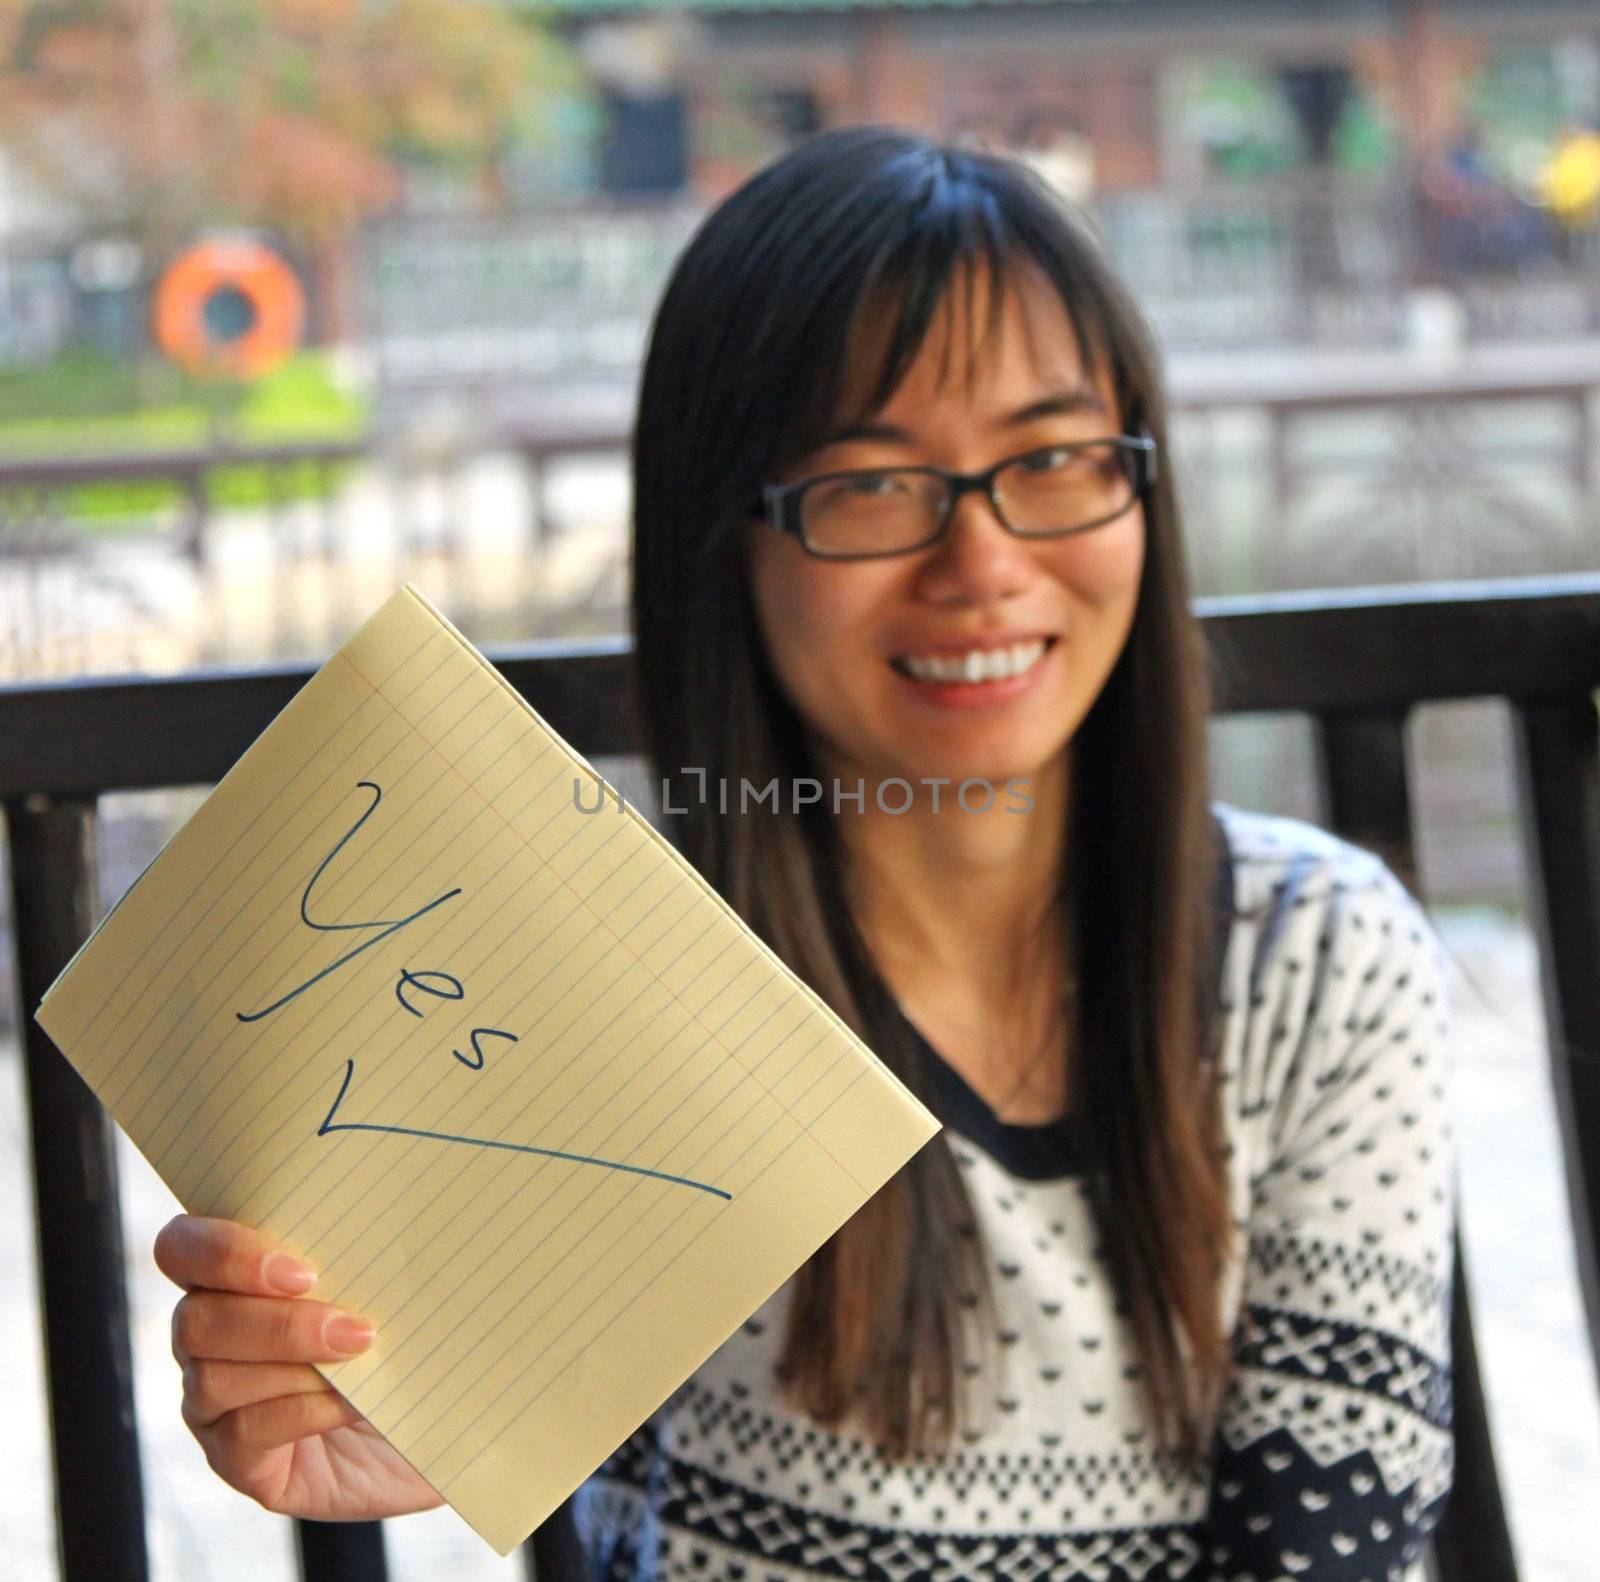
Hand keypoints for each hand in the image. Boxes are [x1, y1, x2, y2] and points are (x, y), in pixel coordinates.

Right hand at [155, 1215, 443, 1521]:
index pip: (183, 1246)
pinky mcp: (237, 1460)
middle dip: (278, 1324)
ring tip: (361, 1357)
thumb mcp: (386, 1282)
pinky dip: (302, 1412)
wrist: (434, 1423)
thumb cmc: (406, 1336)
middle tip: (353, 1328)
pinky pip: (243, 1433)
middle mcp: (207, 1338)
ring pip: (213, 1378)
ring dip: (294, 1365)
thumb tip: (382, 1221)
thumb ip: (360, 1249)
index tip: (303, 1273)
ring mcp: (213, 1404)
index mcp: (230, 1275)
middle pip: (195, 1320)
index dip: (224, 1253)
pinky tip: (352, 1404)